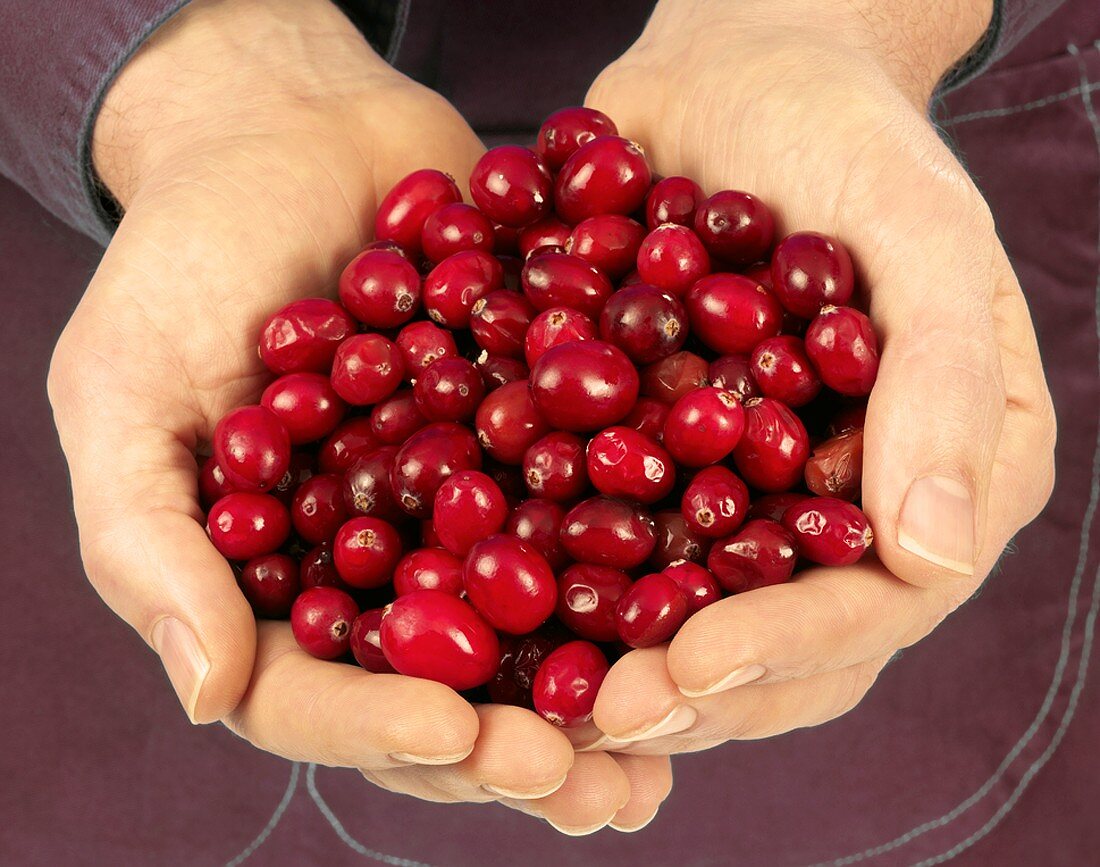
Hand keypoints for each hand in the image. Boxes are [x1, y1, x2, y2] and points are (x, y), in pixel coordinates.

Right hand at [47, 0, 669, 832]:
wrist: (295, 133)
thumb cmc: (188, 257)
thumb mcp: (126, 388)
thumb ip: (149, 541)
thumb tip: (208, 694)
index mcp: (276, 580)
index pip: (319, 692)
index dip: (381, 728)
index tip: (456, 736)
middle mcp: (383, 565)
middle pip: (446, 689)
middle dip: (518, 745)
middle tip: (595, 785)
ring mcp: (469, 508)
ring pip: (538, 628)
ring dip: (605, 691)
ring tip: (673, 740)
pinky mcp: (541, 443)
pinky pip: (596, 512)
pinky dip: (650, 560)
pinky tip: (713, 599)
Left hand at [579, 0, 1056, 752]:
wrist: (736, 71)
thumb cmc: (845, 132)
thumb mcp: (920, 228)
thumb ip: (944, 381)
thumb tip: (937, 553)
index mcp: (933, 472)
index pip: (876, 603)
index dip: (788, 648)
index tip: (692, 672)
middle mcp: (838, 505)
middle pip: (775, 636)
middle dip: (689, 688)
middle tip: (597, 715)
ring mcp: (742, 490)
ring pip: (684, 610)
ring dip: (611, 661)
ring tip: (531, 694)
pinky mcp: (654, 458)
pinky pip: (606, 532)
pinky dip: (551, 573)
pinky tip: (482, 601)